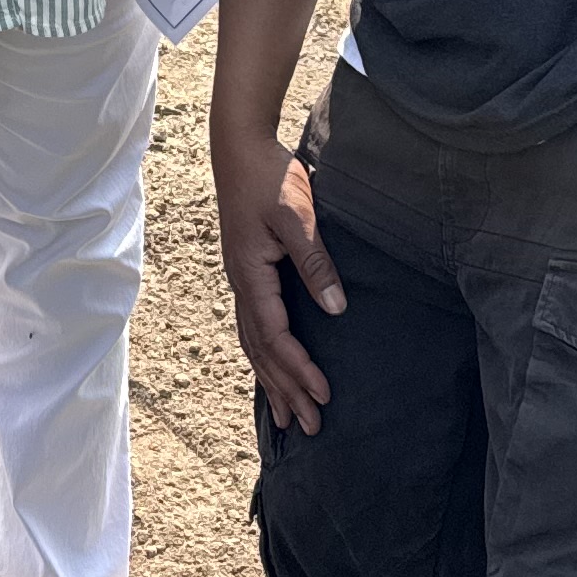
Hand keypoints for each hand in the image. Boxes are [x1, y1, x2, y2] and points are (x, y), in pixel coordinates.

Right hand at [215, 124, 343, 432]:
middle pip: (262, 352)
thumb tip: (336, 310)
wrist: (240, 149)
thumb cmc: (270, 178)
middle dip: (287, 391)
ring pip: (254, 345)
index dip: (300, 370)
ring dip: (273, 381)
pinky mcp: (247, 272)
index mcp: (251, 276)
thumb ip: (315, 263)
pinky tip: (272, 368)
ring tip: (289, 416)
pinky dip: (264, 357)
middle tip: (312, 427)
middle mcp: (242, 285)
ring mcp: (241, 280)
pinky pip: (254, 328)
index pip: (276, 338)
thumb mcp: (297, 216)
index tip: (325, 396)